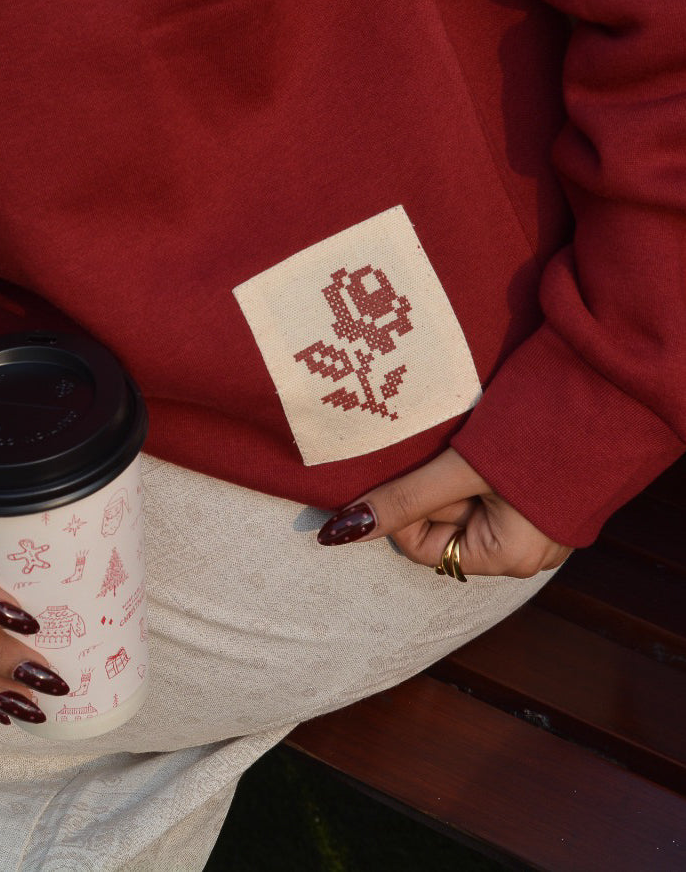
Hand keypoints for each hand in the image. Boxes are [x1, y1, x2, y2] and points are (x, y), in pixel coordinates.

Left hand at [317, 448, 571, 577]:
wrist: (609, 390)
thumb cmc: (537, 434)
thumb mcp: (460, 468)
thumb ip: (402, 499)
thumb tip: (340, 533)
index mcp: (509, 558)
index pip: (424, 548)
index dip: (410, 507)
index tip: (421, 467)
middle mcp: (527, 554)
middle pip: (446, 526)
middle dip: (439, 487)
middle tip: (456, 450)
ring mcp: (540, 527)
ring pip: (467, 504)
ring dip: (459, 473)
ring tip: (479, 443)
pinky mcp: (546, 499)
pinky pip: (493, 491)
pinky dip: (480, 469)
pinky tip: (496, 443)